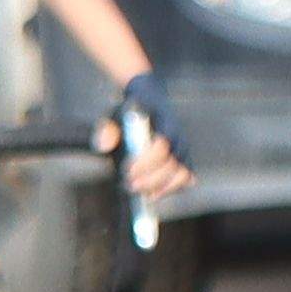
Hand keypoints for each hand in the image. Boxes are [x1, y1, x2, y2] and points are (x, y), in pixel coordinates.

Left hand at [104, 80, 192, 203]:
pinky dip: (172, 188)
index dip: (146, 162)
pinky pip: (185, 178)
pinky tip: (153, 192)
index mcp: (163, 121)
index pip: (162, 146)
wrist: (150, 98)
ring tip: (143, 193)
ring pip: (182, 174)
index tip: (128, 170)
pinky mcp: (184, 160)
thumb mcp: (115, 114)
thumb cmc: (131, 110)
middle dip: (151, 180)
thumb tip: (104, 145)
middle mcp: (178, 136)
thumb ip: (107, 129)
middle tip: (131, 185)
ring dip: (162, 188)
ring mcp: (183, 149)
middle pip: (172, 164)